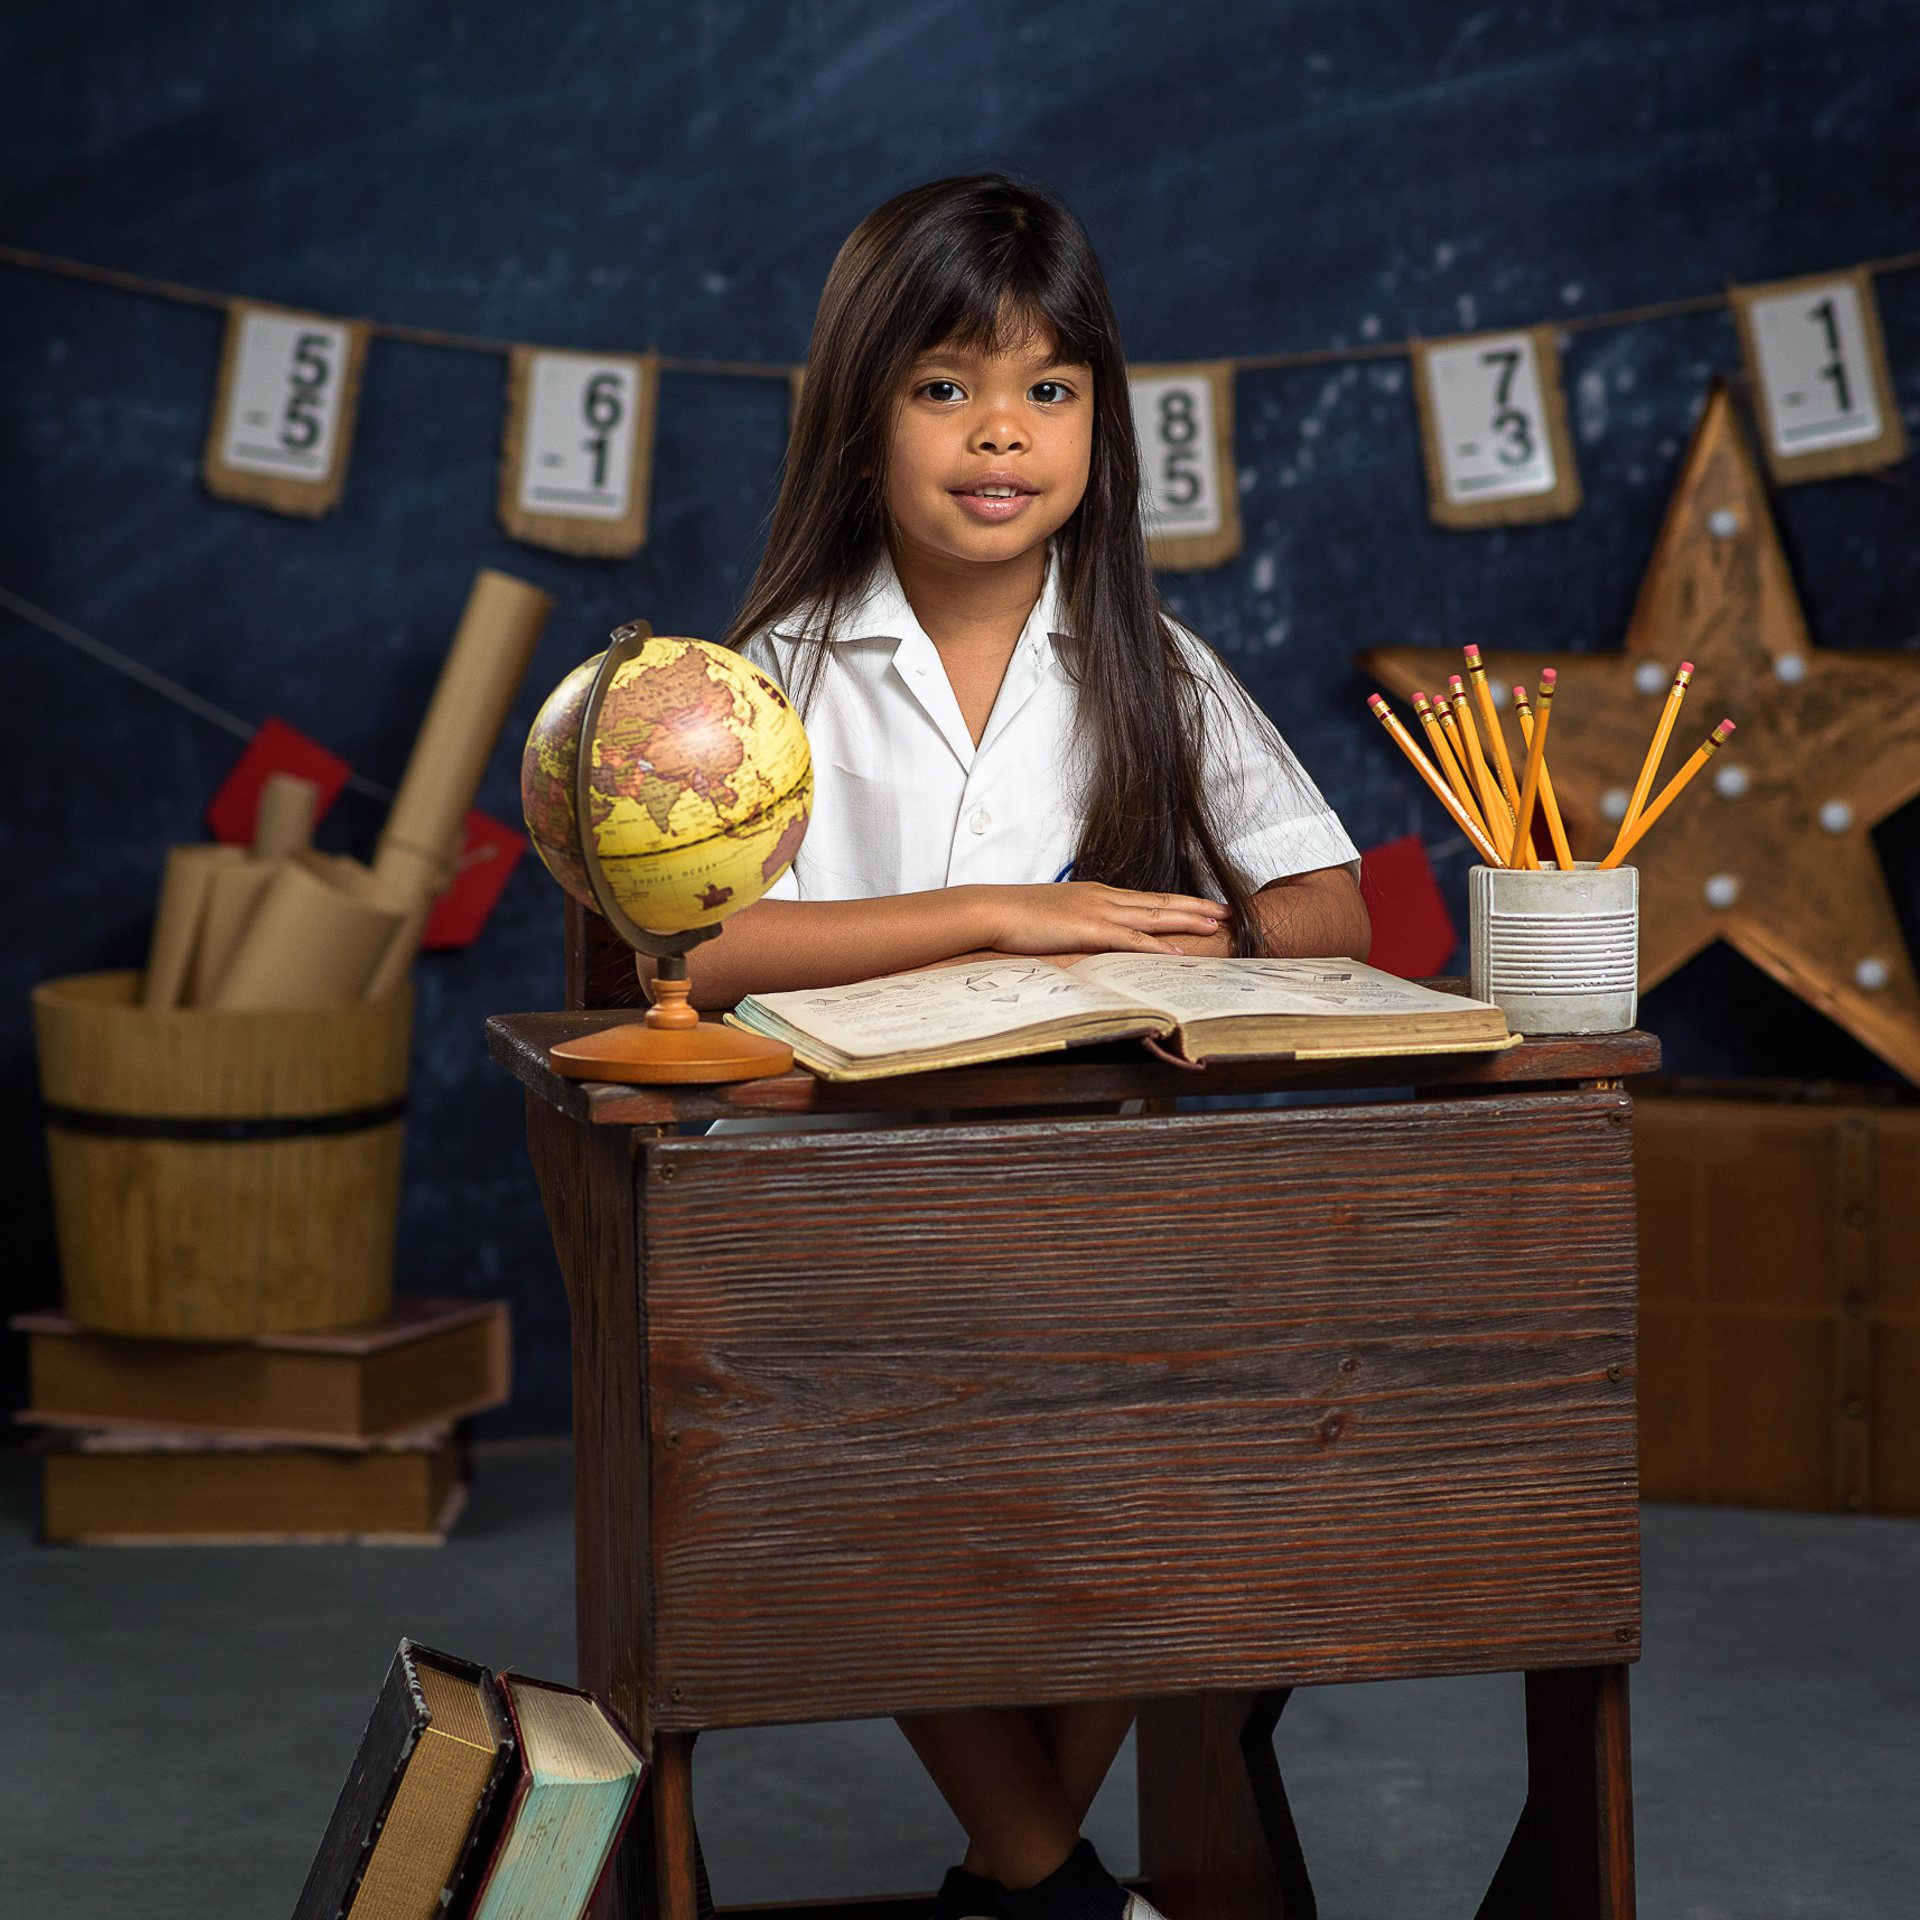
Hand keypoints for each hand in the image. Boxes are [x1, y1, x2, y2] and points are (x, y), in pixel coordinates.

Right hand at [976, 882, 1226, 955]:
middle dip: (1197, 906)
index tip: (1205, 905)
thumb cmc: (1018, 916)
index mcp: (1098, 894)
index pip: (1148, 898)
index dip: (1180, 901)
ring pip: (1154, 915)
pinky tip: (1180, 953)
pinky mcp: (1088, 928)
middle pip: (1160, 901)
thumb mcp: (1056, 916)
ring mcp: (1098, 911)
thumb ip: (1079, 924)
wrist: (993, 910)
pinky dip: (1159, 946)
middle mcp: (1104, 897)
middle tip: (1229, 910)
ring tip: (1218, 926)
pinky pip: (1131, 938)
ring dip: (1188, 920)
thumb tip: (1090, 937)